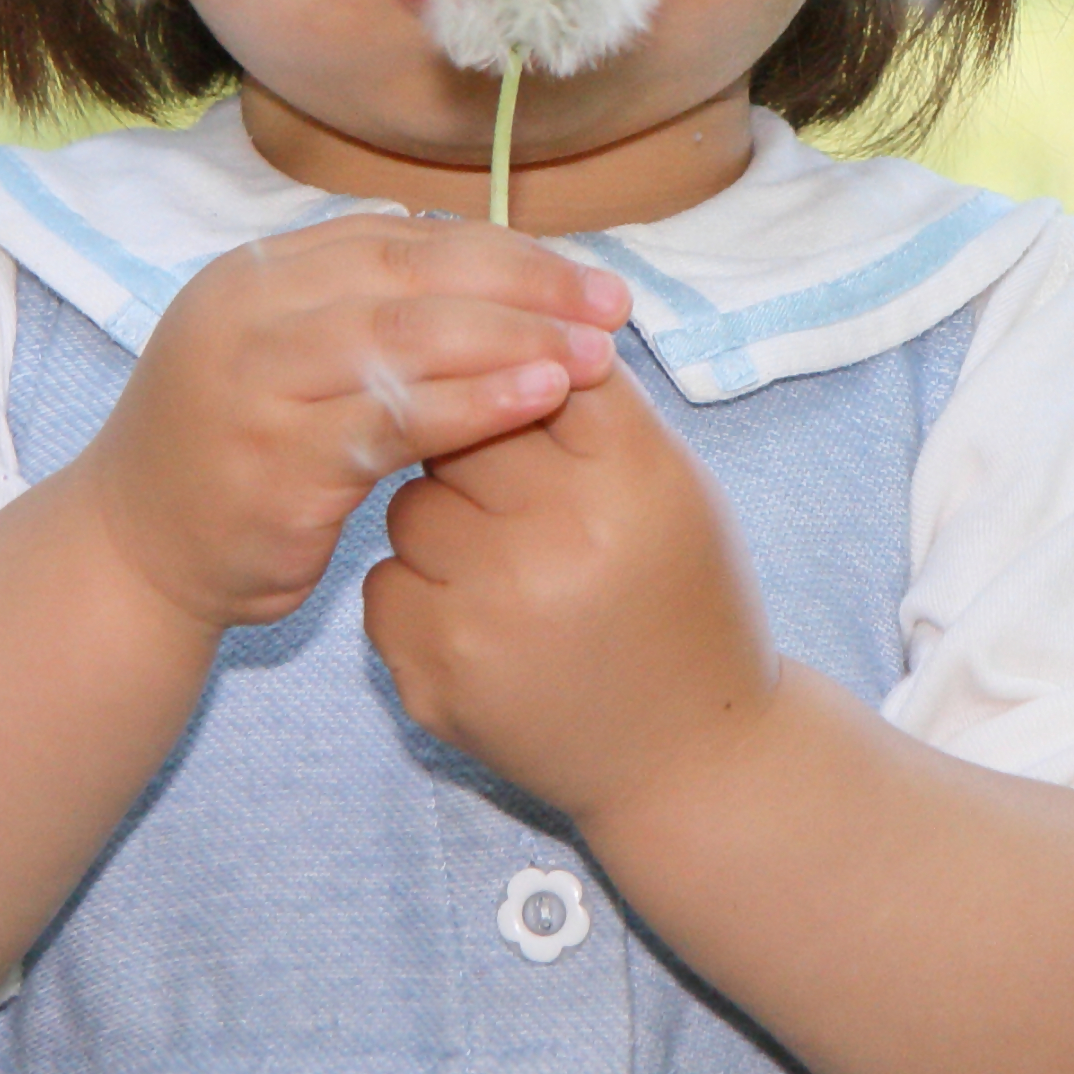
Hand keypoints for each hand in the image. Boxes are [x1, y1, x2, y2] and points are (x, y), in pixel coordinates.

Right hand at [74, 215, 629, 632]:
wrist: (134, 557)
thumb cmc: (232, 454)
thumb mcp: (284, 356)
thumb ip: (361, 307)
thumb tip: (488, 262)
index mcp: (254, 274)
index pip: (400, 237)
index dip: (502, 249)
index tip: (582, 273)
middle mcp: (247, 312)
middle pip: (412, 272)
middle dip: (525, 283)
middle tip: (611, 305)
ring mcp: (255, 383)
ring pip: (408, 336)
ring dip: (514, 337)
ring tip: (593, 353)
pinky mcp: (277, 459)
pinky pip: (396, 418)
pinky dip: (477, 402)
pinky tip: (537, 398)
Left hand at [360, 360, 781, 826]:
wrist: (687, 760)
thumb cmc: (679, 601)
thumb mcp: (673, 485)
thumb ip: (595, 403)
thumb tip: (500, 314)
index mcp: (630, 479)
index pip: (536, 367)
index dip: (522, 373)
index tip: (521, 387)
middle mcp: (557, 542)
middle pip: (457, 428)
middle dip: (475, 444)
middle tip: (516, 490)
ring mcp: (486, 615)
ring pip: (410, 506)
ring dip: (445, 521)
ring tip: (513, 569)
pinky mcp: (433, 674)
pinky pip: (386, 582)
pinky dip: (424, 593)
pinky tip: (488, 625)